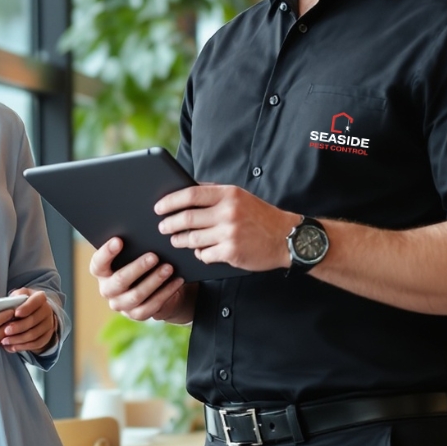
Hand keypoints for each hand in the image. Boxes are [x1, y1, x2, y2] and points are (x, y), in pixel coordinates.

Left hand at [0, 289, 57, 354]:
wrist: (36, 312)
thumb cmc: (23, 303)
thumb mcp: (18, 295)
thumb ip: (13, 298)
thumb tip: (5, 305)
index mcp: (40, 298)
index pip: (35, 301)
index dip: (26, 308)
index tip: (15, 313)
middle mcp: (47, 310)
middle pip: (34, 320)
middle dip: (18, 327)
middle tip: (5, 331)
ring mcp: (49, 324)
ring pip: (34, 334)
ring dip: (18, 339)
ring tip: (5, 341)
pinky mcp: (47, 336)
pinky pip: (36, 344)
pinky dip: (23, 346)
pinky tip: (12, 347)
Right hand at [89, 238, 191, 324]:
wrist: (154, 286)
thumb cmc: (140, 262)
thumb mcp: (133, 254)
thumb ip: (132, 247)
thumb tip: (143, 233)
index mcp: (101, 272)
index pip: (98, 264)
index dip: (107, 253)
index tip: (119, 240)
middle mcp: (107, 290)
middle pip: (119, 281)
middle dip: (138, 268)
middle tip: (154, 256)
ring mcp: (121, 305)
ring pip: (136, 295)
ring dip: (154, 280)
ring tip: (169, 268)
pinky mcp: (136, 315)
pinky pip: (151, 306)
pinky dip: (166, 293)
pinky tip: (177, 281)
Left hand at [155, 184, 299, 271]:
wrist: (288, 238)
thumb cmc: (260, 216)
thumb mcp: (240, 196)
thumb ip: (215, 193)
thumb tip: (184, 190)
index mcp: (229, 194)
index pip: (191, 194)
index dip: (170, 201)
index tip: (158, 207)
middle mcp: (228, 212)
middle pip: (187, 218)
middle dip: (169, 224)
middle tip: (163, 227)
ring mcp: (230, 233)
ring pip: (192, 239)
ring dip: (181, 241)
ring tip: (176, 240)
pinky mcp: (231, 252)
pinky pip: (204, 255)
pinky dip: (200, 254)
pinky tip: (201, 252)